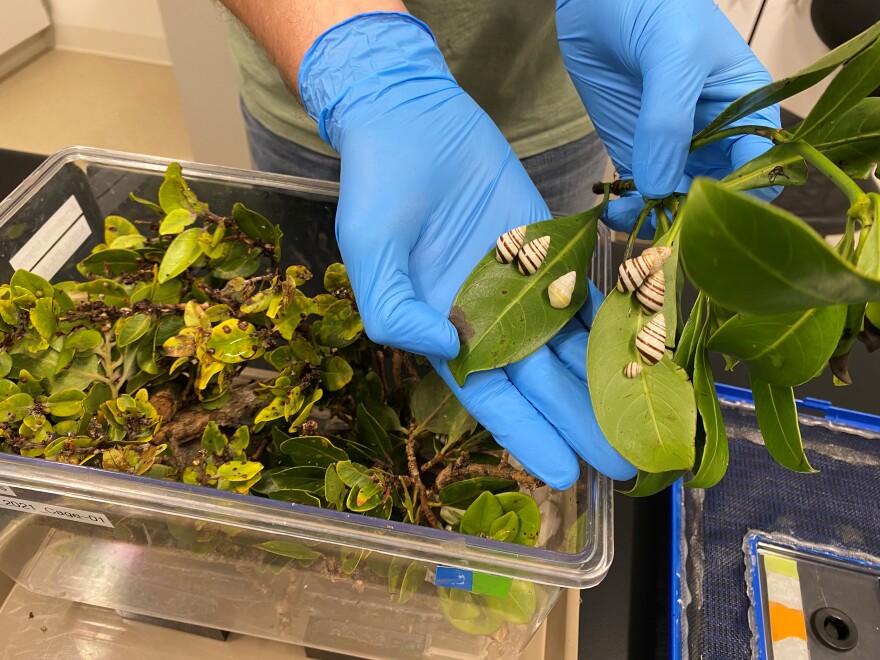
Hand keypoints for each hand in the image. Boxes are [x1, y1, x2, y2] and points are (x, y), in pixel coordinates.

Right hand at [300, 13, 634, 486]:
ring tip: (644, 419)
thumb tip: (448, 348)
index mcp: (444, 327)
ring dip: (607, 381)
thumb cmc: (379, 186)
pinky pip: (586, 289)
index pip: (491, 395)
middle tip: (624, 463)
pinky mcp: (547, 246)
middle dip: (581, 421)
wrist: (410, 117)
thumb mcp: (368, 248)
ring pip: (572, 344)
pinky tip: (644, 348)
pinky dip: (615, 318)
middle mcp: (489, 316)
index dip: (528, 435)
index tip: (564, 474)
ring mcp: (522, 283)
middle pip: (543, 381)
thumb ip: (395, 307)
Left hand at [556, 0, 781, 231]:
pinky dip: (629, 210)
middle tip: (664, 225)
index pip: (763, 166)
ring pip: (679, 202)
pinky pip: (640, 194)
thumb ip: (667, 120)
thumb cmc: (654, 6)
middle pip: (721, 195)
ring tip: (631, 218)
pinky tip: (614, 211)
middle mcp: (717, 135)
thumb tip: (659, 187)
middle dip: (696, 215)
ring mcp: (675, 147)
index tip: (707, 204)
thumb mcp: (674, 53)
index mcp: (748, 107)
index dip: (744, 192)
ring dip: (659, 219)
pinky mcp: (637, 153)